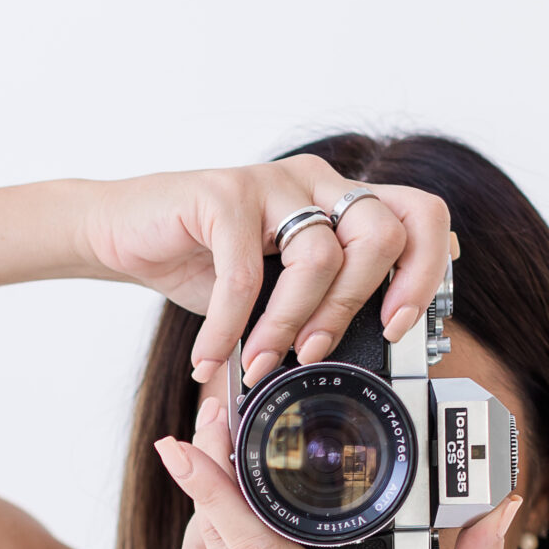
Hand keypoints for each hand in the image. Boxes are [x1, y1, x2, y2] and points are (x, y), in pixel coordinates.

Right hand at [77, 158, 453, 387]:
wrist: (123, 233)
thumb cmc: (200, 260)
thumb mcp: (271, 289)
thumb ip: (312, 307)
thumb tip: (347, 367)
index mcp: (340, 200)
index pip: (419, 215)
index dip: (425, 270)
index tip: (398, 325)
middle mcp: (316, 181)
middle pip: (382, 233)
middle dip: (357, 305)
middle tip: (320, 351)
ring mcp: (272, 181)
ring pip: (320, 256)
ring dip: (290, 325)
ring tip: (260, 362)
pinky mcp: (222, 192)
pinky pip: (244, 272)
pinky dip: (229, 326)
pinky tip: (210, 355)